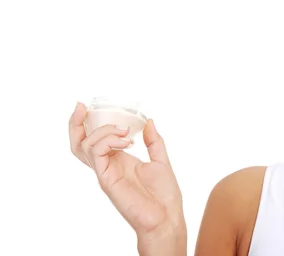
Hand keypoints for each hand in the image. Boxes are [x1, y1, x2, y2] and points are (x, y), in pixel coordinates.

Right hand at [69, 102, 185, 237]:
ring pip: (86, 145)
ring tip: (125, 132)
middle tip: (82, 107)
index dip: (86, 123)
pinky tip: (127, 142)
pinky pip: (97, 154)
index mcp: (119, 159)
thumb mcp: (161, 160)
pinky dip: (109, 142)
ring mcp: (105, 172)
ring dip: (104, 131)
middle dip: (76, 123)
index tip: (87, 106)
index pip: (94, 140)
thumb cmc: (164, 195)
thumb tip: (148, 121)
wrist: (166, 216)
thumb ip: (153, 141)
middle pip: (79, 143)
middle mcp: (108, 165)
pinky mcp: (107, 180)